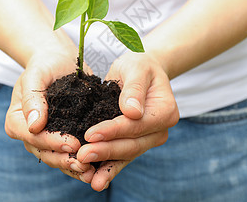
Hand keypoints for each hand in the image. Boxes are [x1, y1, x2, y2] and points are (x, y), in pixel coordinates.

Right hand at [4, 49, 95, 182]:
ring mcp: (46, 138)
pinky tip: (97, 166)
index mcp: (17, 120)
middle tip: (85, 164)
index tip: (72, 144)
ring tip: (91, 171)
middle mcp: (30, 133)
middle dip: (65, 160)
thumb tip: (34, 125)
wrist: (58, 61)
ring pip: (57, 158)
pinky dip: (82, 161)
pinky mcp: (63, 137)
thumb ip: (33, 98)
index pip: (32, 137)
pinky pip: (70, 153)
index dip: (52, 142)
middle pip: (44, 153)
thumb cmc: (44, 65)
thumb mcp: (36, 75)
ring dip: (73, 166)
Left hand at [76, 52, 179, 190]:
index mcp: (165, 111)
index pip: (136, 125)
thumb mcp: (137, 68)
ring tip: (89, 180)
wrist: (142, 71)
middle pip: (131, 144)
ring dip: (106, 167)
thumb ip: (134, 88)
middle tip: (82, 156)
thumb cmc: (139, 65)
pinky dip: (109, 168)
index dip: (113, 131)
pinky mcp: (136, 143)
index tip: (90, 134)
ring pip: (126, 155)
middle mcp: (160, 130)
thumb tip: (132, 112)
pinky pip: (122, 157)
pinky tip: (95, 181)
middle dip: (106, 151)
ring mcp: (149, 139)